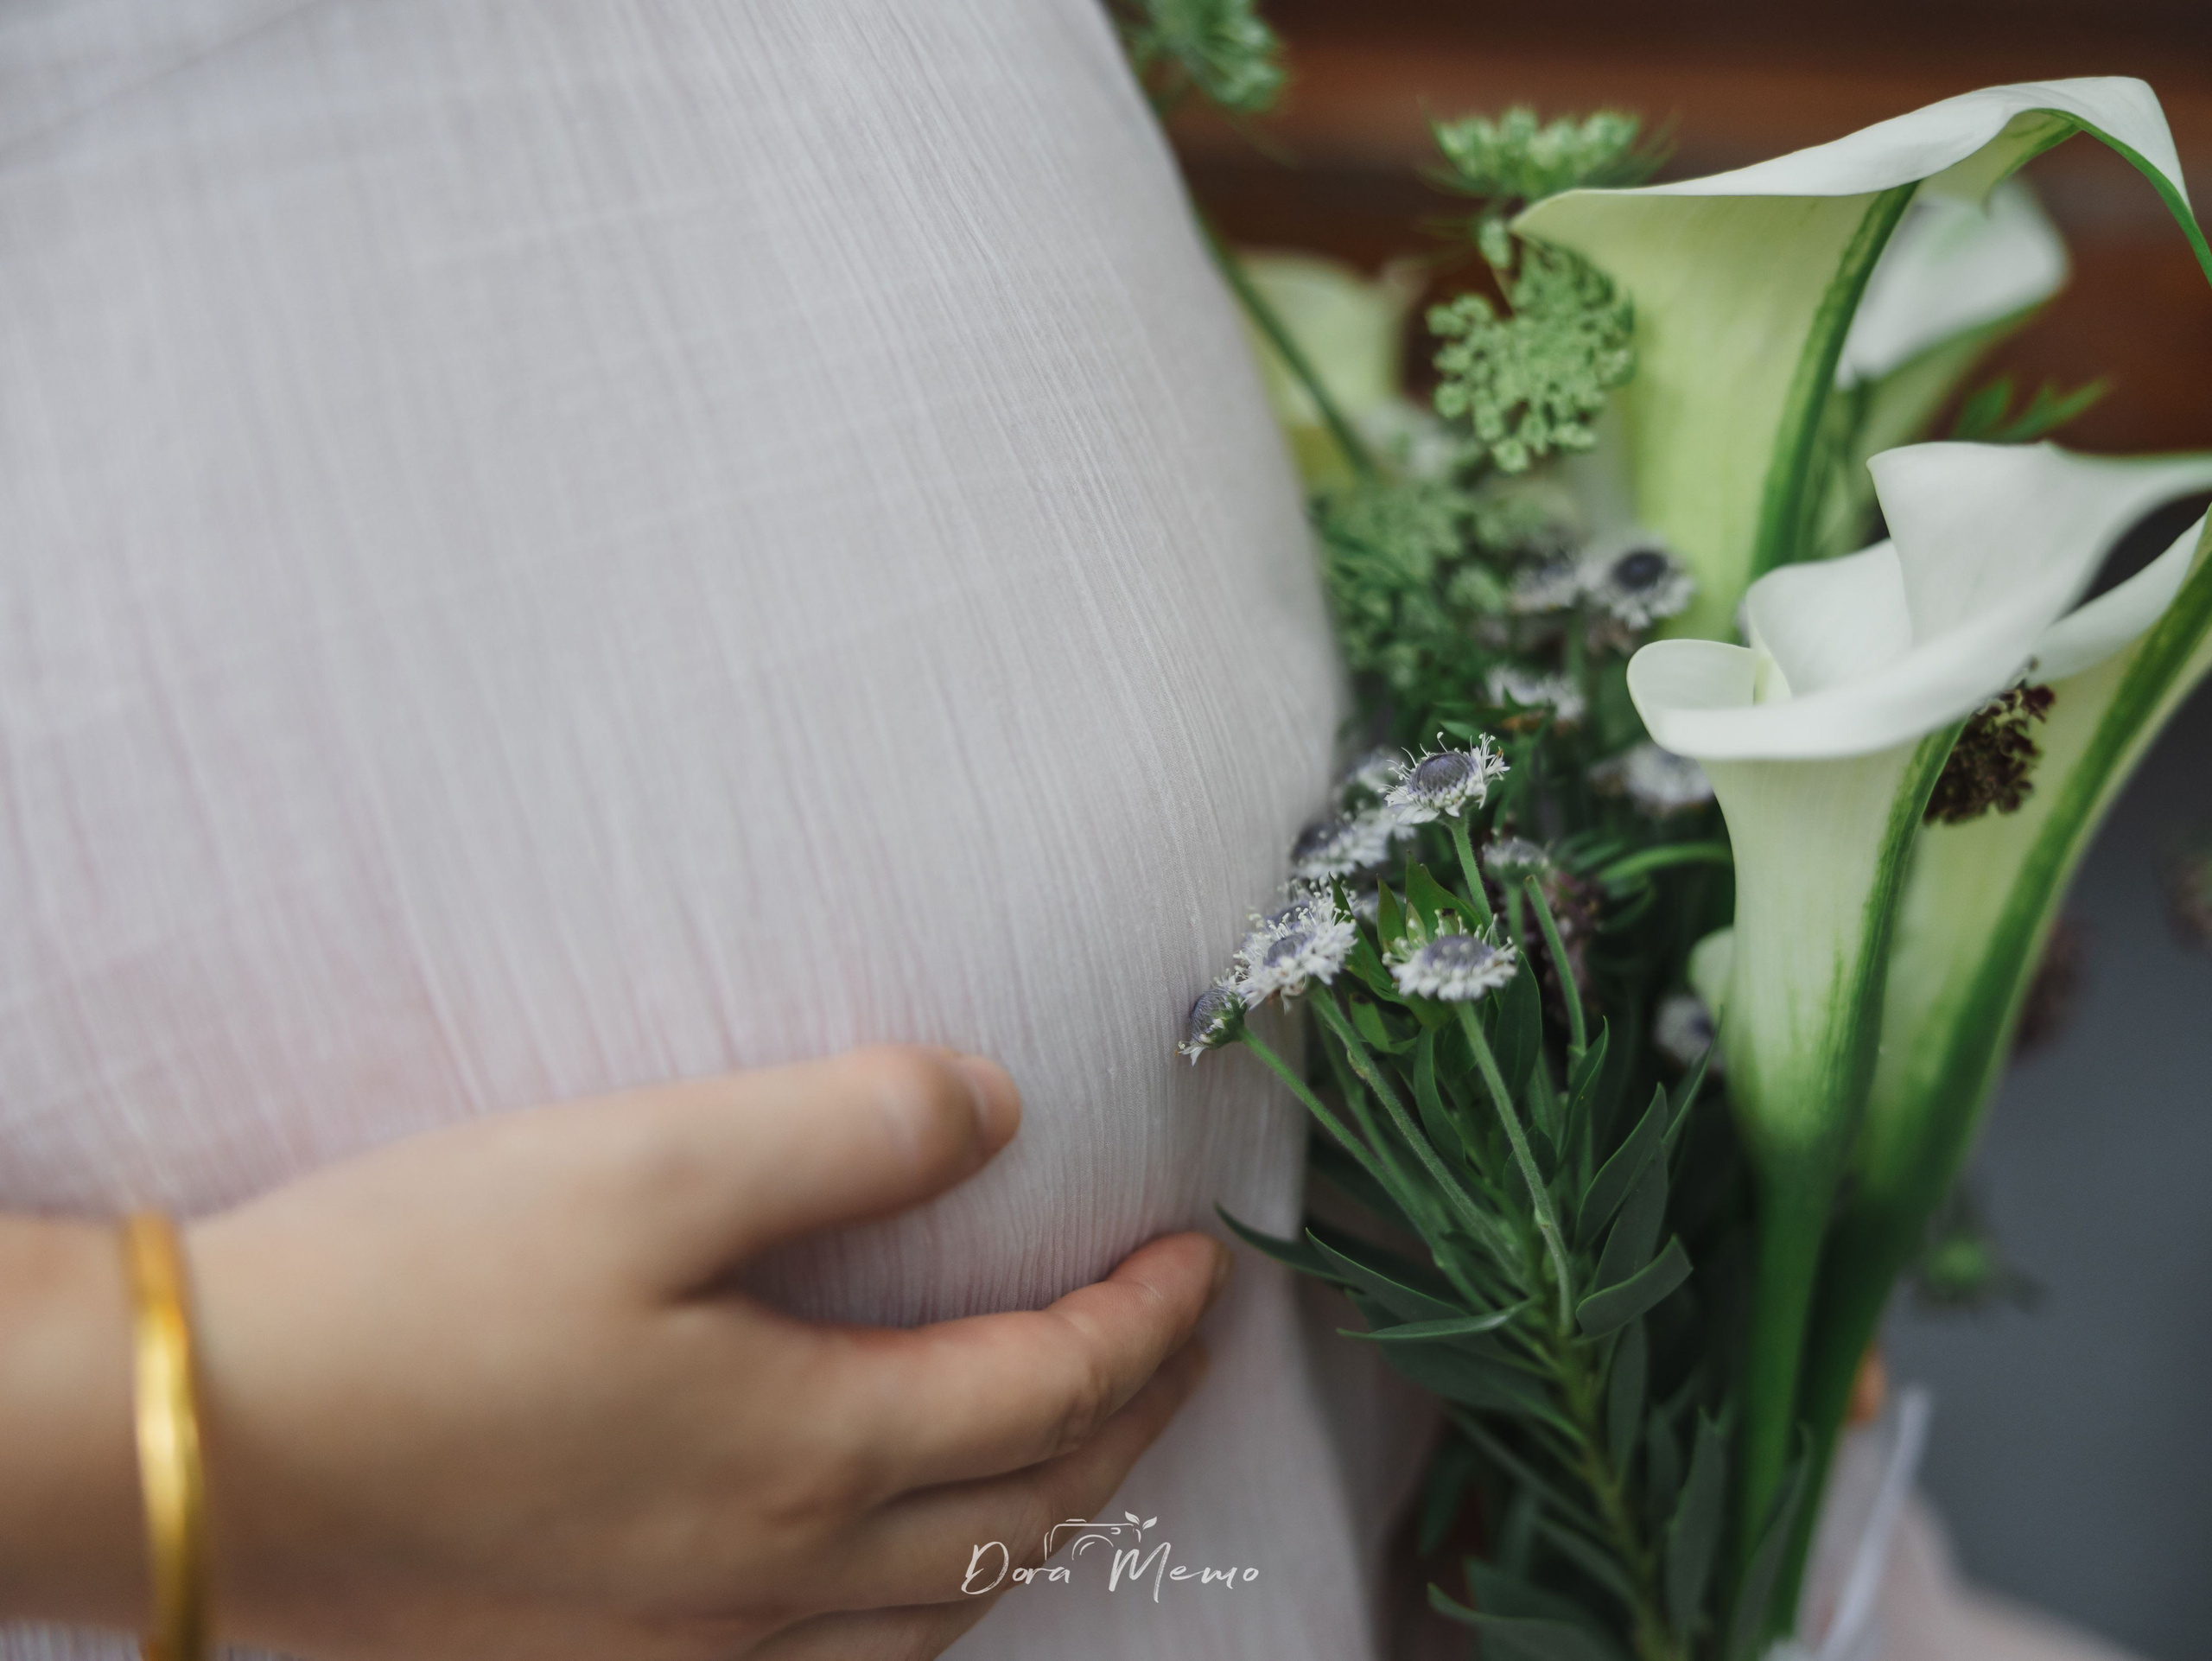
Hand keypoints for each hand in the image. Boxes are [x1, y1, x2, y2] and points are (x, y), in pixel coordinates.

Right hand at [0, 1047, 1225, 1659]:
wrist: (195, 1449)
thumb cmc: (414, 1293)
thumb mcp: (644, 1160)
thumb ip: (846, 1127)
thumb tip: (994, 1108)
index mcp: (807, 1451)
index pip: (1053, 1392)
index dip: (1151, 1322)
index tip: (1204, 1258)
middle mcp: (776, 1580)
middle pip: (1033, 1515)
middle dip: (1137, 1422)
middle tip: (1184, 1340)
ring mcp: (697, 1647)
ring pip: (951, 1608)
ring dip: (1053, 1522)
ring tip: (1087, 1446)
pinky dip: (933, 1600)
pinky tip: (909, 1562)